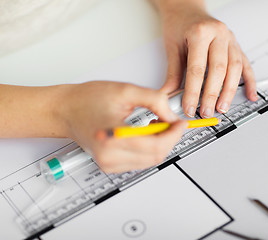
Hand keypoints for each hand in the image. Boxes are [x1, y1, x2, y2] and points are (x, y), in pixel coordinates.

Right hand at [61, 81, 186, 172]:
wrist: (65, 110)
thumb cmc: (86, 99)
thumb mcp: (125, 91)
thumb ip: (154, 101)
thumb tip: (172, 116)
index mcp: (112, 139)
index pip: (155, 145)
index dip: (174, 134)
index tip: (181, 122)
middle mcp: (110, 157)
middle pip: (156, 156)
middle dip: (170, 138)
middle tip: (172, 122)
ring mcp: (109, 164)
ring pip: (150, 160)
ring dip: (161, 143)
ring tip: (157, 124)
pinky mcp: (110, 165)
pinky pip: (140, 161)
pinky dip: (150, 148)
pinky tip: (147, 133)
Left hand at [157, 1, 256, 117]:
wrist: (187, 9)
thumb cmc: (179, 25)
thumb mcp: (172, 48)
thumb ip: (173, 74)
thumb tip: (169, 96)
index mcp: (200, 33)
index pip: (197, 69)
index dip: (193, 92)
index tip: (189, 107)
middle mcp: (218, 34)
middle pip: (219, 70)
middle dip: (213, 95)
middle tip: (207, 111)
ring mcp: (230, 39)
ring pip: (235, 68)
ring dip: (230, 91)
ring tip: (222, 107)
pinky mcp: (236, 45)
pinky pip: (245, 64)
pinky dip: (249, 81)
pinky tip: (250, 95)